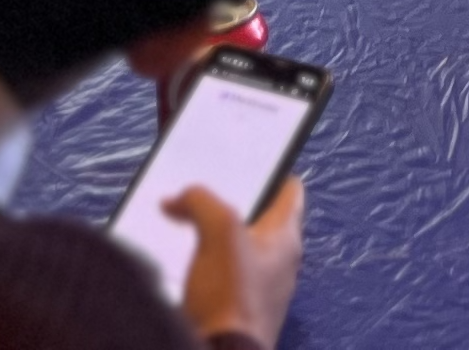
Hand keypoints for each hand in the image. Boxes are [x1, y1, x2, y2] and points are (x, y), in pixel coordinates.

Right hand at [171, 179, 303, 348]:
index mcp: (286, 237)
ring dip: (210, 235)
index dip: (270, 169)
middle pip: (257, 217)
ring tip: (181, 222)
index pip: (290, 190)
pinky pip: (220, 277)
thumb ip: (202, 202)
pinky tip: (178, 261)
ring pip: (235, 248)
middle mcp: (278, 263)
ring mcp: (258, 289)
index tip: (246, 158)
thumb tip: (179, 199)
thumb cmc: (233, 297)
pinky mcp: (235, 310)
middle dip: (229, 202)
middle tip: (202, 189)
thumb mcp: (219, 231)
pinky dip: (202, 265)